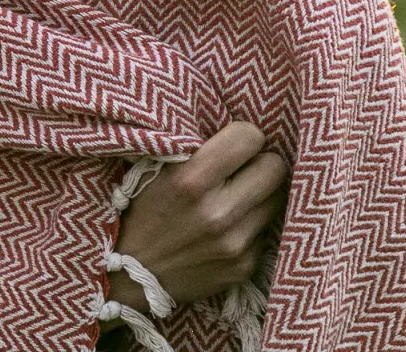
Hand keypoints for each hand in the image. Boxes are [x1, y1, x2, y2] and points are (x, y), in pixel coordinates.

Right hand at [107, 121, 285, 312]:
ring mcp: (234, 243)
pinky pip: (267, 231)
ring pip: (278, 199)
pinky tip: (229, 227)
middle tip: (243, 169)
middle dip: (260, 163)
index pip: (250, 137)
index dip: (243, 136)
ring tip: (237, 197)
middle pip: (275, 167)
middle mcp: (217, 212)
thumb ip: (195, 151)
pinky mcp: (244, 266)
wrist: (127, 274)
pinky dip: (253, 224)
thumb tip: (237, 131)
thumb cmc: (139, 212)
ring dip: (261, 194)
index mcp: (190, 180)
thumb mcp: (153, 172)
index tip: (232, 144)